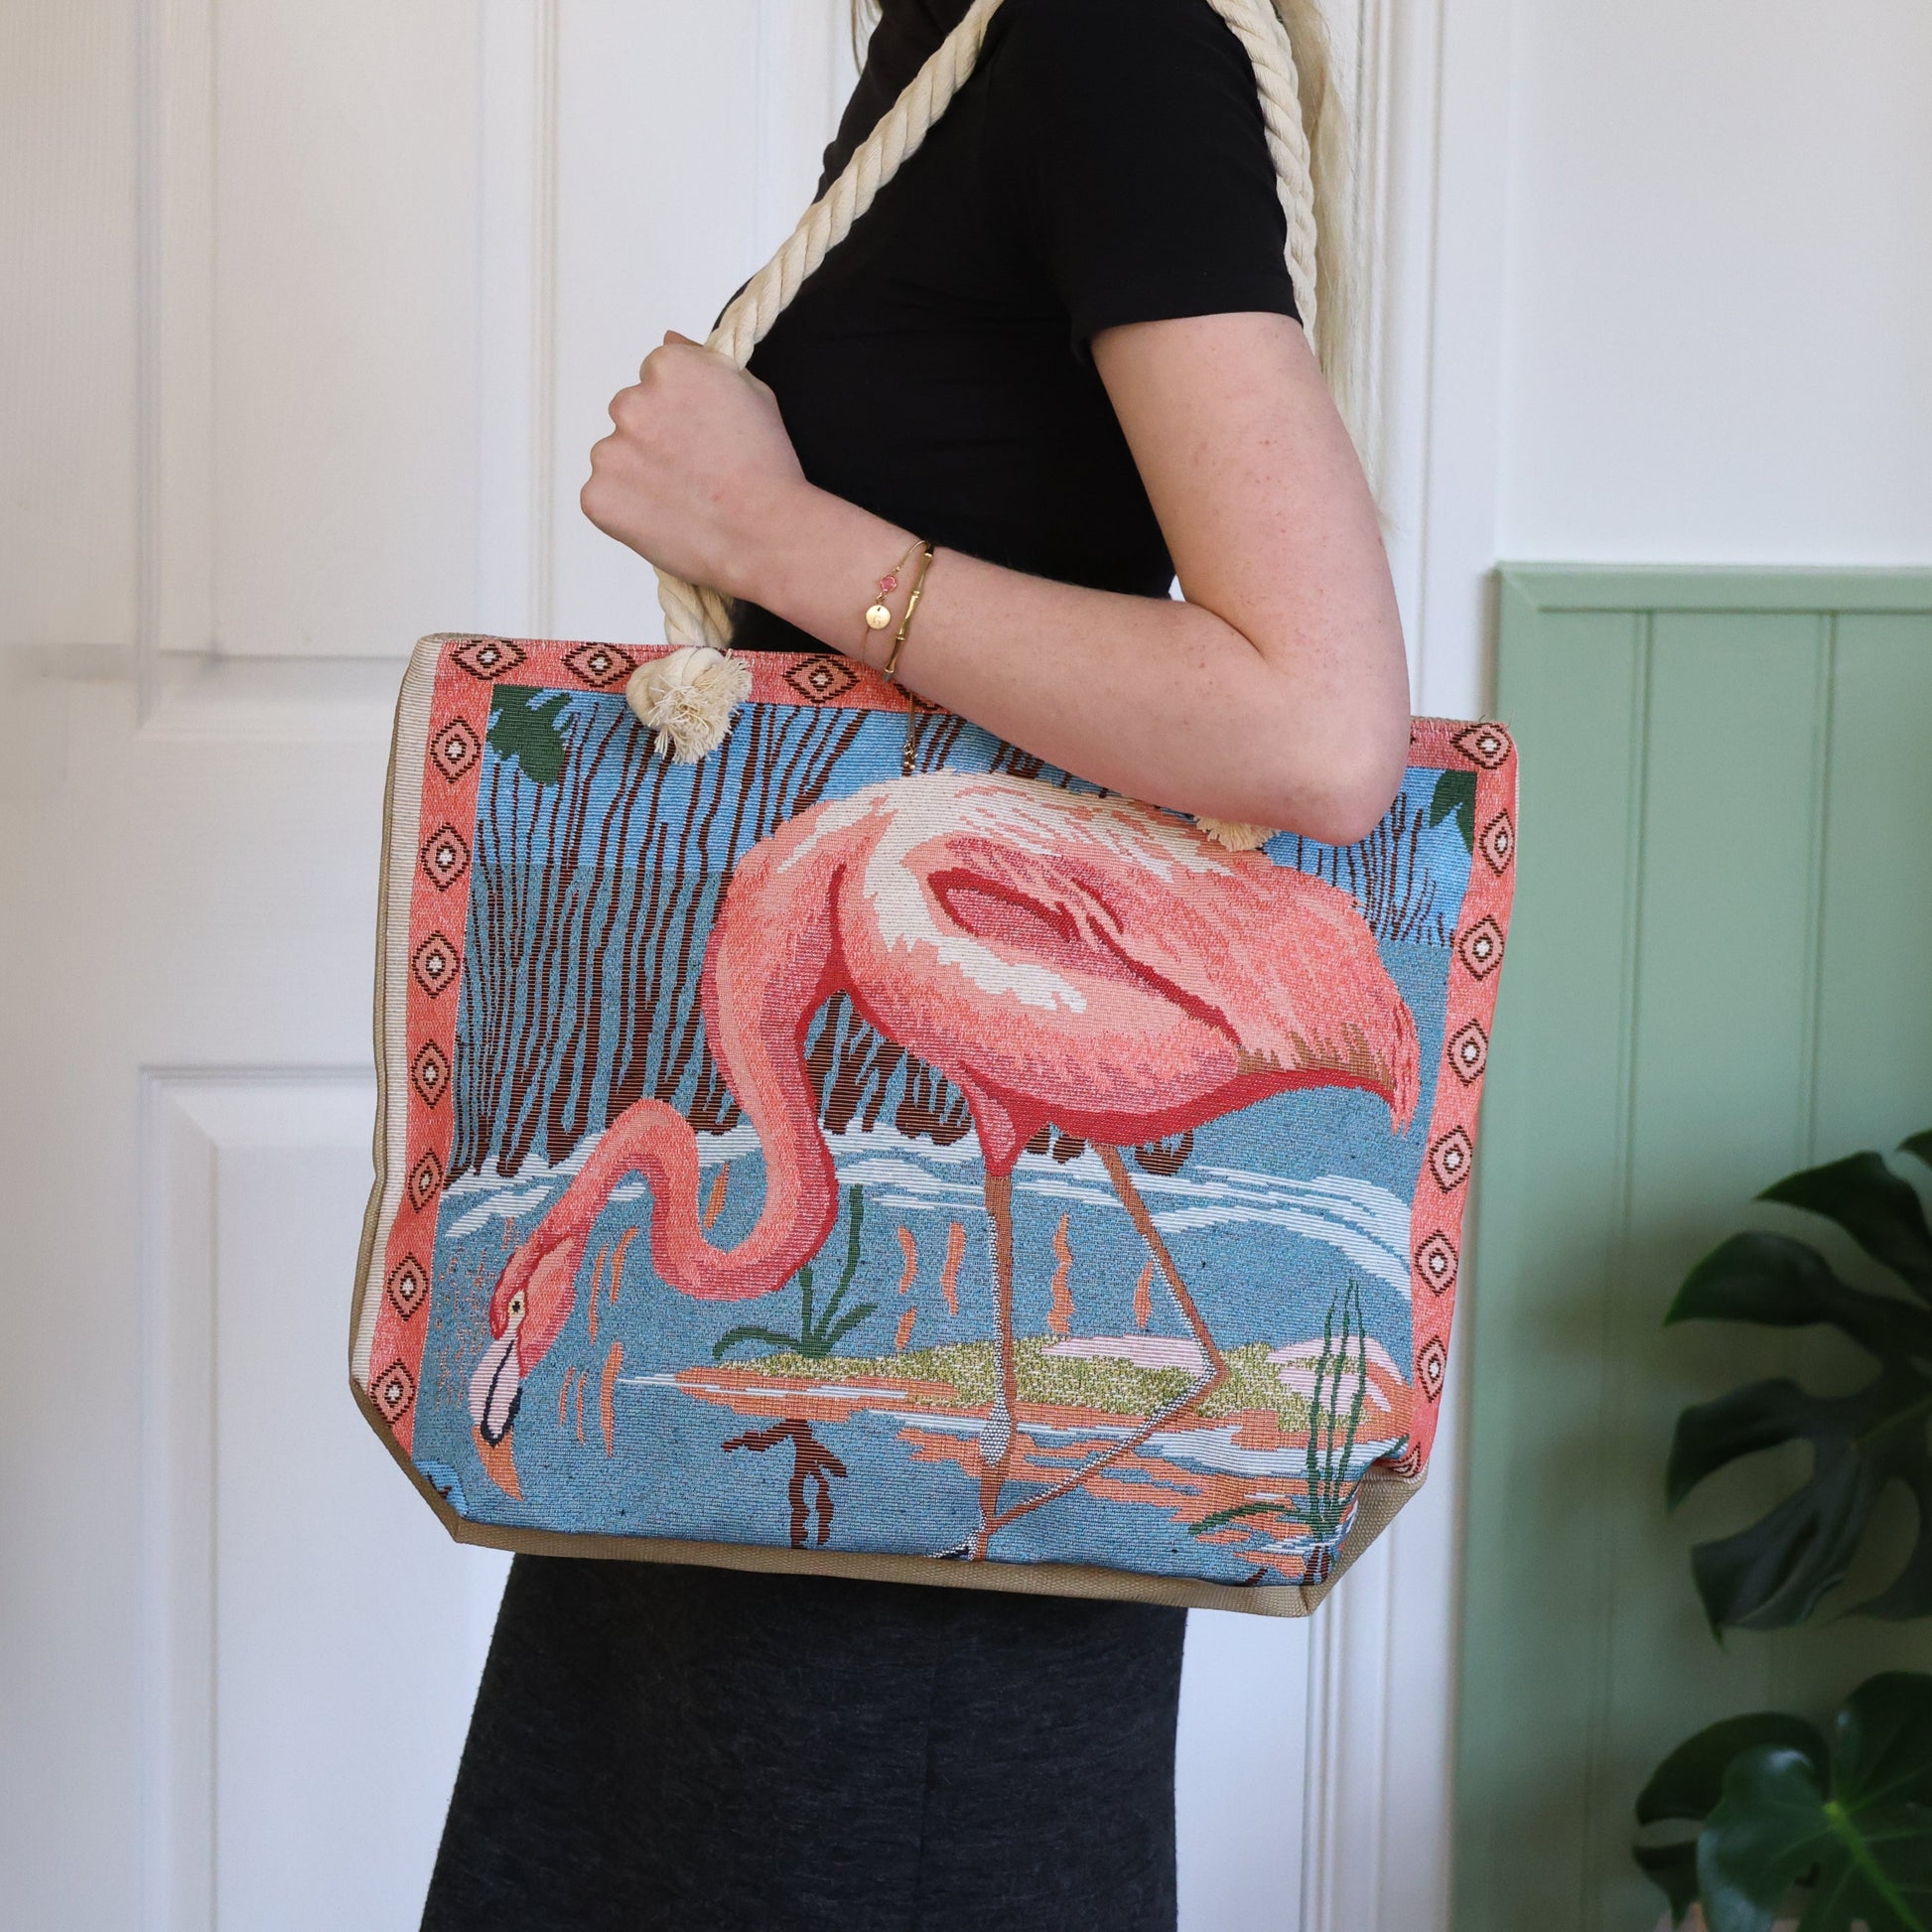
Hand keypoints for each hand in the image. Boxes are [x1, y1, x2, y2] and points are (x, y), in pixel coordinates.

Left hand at [582, 332, 808, 596]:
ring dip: (638, 473)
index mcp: (667, 366)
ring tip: (684, 500)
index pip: (655, 377)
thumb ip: (702, 360)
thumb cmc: (767, 468)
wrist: (765, 536)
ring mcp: (609, 451)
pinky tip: (666, 518)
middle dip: (655, 438)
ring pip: (615, 455)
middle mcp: (630, 402)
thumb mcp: (752, 393)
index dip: (680, 410)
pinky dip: (627, 509)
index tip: (702, 436)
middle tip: (695, 472)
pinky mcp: (597, 496)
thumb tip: (667, 338)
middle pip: (630, 414)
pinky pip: (603, 496)